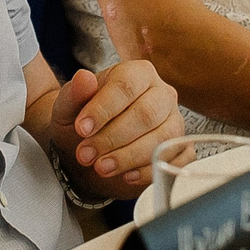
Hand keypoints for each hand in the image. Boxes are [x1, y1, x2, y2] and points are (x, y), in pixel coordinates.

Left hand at [46, 60, 182, 197]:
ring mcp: (175, 122)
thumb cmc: (83, 123)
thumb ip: (74, 93)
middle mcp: (162, 94)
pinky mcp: (181, 149)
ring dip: (129, 156)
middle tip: (87, 154)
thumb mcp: (68, 108)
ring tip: (102, 167)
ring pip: (162, 138)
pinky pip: (174, 160)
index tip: (82, 129)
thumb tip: (83, 78)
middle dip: (113, 137)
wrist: (90, 151)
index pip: (126, 86)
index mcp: (137, 73)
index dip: (103, 109)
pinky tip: (126, 176)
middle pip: (146, 114)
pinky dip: (149, 171)